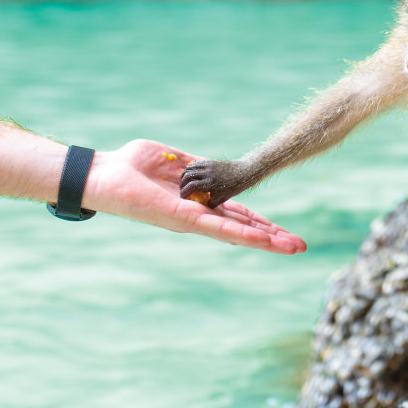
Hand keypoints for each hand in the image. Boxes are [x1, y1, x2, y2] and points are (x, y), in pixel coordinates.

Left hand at [84, 140, 304, 253]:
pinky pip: (219, 229)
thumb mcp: (172, 160)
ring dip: (266, 240)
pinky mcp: (185, 221)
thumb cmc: (132, 166)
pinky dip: (243, 235)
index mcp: (198, 203)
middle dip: (271, 237)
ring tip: (292, 248)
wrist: (107, 176)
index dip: (260, 222)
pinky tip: (263, 241)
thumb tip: (205, 165)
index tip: (282, 230)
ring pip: (238, 233)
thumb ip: (192, 165)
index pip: (236, 214)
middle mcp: (199, 216)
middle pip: (243, 228)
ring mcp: (194, 221)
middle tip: (299, 247)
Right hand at [178, 156, 253, 208]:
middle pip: (187, 175)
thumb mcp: (221, 199)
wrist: (243, 172)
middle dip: (182, 183)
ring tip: (185, 183)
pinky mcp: (209, 161)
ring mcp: (208, 165)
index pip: (191, 186)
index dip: (184, 192)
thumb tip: (198, 211)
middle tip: (182, 189)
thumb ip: (209, 204)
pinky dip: (190, 169)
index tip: (183, 197)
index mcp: (210, 183)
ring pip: (190, 168)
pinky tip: (191, 175)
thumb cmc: (233, 188)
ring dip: (184, 175)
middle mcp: (207, 173)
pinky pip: (195, 163)